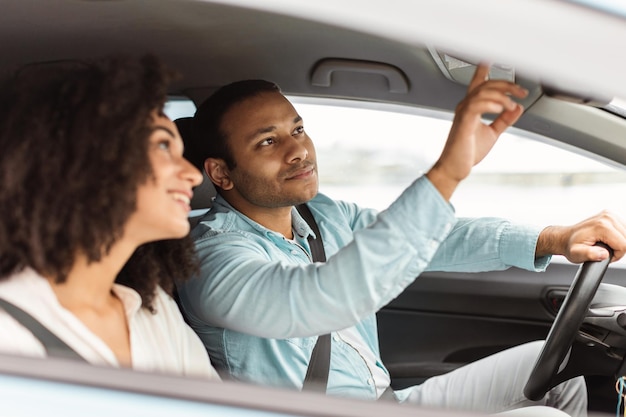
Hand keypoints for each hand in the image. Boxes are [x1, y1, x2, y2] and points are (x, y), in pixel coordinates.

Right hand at [427, 64, 527, 199]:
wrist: (454, 168)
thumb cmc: (466, 152)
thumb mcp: (492, 134)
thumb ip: (504, 120)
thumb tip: (518, 108)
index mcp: (471, 108)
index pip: (478, 84)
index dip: (484, 70)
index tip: (490, 58)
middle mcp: (465, 106)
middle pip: (486, 85)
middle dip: (506, 85)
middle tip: (520, 92)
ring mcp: (463, 113)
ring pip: (482, 92)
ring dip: (502, 96)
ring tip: (512, 105)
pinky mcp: (464, 122)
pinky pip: (477, 105)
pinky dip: (492, 104)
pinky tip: (501, 108)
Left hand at [536, 211, 625, 262]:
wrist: (566, 238)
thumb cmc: (571, 246)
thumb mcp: (576, 254)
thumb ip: (590, 254)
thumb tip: (603, 254)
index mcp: (602, 226)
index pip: (624, 245)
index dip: (617, 255)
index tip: (604, 254)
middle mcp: (607, 217)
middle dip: (618, 248)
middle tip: (603, 251)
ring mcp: (608, 215)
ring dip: (619, 242)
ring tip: (604, 245)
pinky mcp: (610, 216)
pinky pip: (623, 230)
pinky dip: (618, 237)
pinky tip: (607, 239)